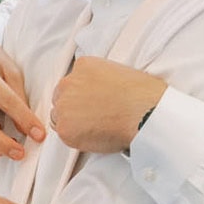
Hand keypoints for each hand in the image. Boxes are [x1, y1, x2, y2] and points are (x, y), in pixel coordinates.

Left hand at [51, 58, 169, 153]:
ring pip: (59, 117)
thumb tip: (98, 93)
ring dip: (72, 123)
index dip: (82, 95)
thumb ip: (100, 80)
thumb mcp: (118, 72)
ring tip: (96, 128)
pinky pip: (65, 135)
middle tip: (93, 118)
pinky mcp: (65, 128)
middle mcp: (68, 83)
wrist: (144, 113)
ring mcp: (64, 106)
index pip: (72, 81)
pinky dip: (77, 138)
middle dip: (74, 108)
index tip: (92, 103)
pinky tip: (95, 136)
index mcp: (83, 66)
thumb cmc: (141, 95)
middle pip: (61, 98)